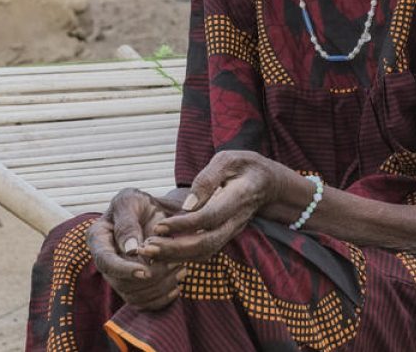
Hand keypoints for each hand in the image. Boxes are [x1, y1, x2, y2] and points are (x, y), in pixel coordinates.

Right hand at [87, 188, 185, 309]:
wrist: (148, 213)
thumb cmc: (138, 203)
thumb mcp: (131, 201)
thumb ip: (128, 222)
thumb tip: (130, 250)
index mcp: (98, 238)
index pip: (106, 262)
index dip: (124, 270)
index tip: (145, 271)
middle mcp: (104, 260)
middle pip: (122, 283)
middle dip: (152, 277)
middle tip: (176, 263)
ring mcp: (117, 276)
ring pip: (134, 296)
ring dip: (161, 287)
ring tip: (181, 269)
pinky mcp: (131, 286)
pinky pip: (143, 304)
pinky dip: (162, 298)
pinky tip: (177, 285)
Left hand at [137, 151, 286, 263]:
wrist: (268, 182)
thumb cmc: (245, 166)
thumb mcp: (228, 159)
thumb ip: (208, 178)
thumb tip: (188, 205)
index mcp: (239, 197)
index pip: (210, 217)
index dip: (184, 224)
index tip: (159, 226)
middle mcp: (236, 220)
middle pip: (206, 243)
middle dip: (175, 248)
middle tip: (147, 247)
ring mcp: (232, 230)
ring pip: (205, 252)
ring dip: (176, 256)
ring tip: (148, 252)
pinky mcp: (225, 235)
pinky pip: (205, 252)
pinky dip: (183, 256)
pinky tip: (162, 253)